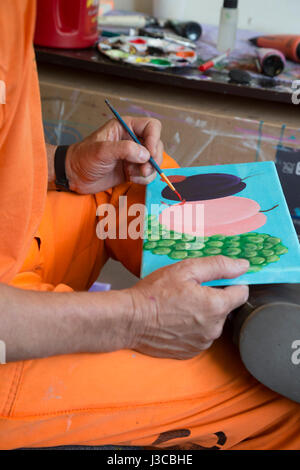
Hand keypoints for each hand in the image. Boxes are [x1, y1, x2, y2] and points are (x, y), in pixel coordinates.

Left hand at [65, 117, 163, 193]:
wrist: (74, 175)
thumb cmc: (83, 157)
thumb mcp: (102, 150)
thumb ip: (124, 150)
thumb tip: (145, 155)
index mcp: (126, 127)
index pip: (151, 127)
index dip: (154, 139)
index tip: (149, 154)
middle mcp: (132, 140)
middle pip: (156, 145)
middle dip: (154, 158)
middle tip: (144, 169)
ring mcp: (133, 156)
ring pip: (154, 161)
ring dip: (149, 170)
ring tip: (134, 175)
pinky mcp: (132, 170)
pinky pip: (147, 174)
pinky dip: (144, 179)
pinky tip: (131, 179)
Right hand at [128, 256, 248, 359]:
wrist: (130, 320)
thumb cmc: (154, 293)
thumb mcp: (186, 269)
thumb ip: (218, 266)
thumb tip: (243, 265)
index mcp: (216, 306)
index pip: (242, 292)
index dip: (231, 282)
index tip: (217, 279)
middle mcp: (214, 329)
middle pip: (225, 308)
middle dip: (213, 298)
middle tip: (189, 290)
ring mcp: (202, 343)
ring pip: (212, 323)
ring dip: (202, 314)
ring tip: (179, 306)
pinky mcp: (190, 352)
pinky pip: (200, 336)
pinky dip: (192, 328)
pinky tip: (175, 320)